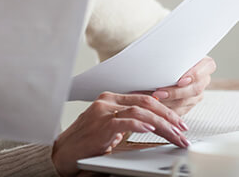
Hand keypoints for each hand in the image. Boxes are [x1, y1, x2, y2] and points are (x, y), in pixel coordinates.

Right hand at [51, 92, 189, 176]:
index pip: (143, 99)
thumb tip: (152, 125)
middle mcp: (107, 101)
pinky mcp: (101, 125)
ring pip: (140, 111)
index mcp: (110, 99)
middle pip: (145, 102)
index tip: (179, 122)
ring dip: (162, 125)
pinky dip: (141, 124)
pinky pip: (125, 121)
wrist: (66, 151)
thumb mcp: (111, 128)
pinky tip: (152, 128)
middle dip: (169, 116)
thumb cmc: (87, 141)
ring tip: (175, 135)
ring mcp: (103, 112)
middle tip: (183, 129)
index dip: (164, 109)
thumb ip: (127, 122)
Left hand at [150, 55, 215, 114]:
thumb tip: (161, 50)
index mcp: (204, 63)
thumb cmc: (168, 54)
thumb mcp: (173, 50)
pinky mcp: (190, 103)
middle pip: (195, 89)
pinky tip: (157, 104)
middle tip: (159, 92)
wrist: (166, 65)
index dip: (194, 75)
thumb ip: (173, 52)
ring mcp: (197, 93)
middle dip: (175, 92)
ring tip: (153, 98)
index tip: (180, 80)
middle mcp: (203, 79)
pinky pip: (181, 110)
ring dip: (169, 101)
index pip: (207, 67)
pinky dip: (168, 108)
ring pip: (188, 101)